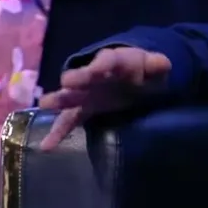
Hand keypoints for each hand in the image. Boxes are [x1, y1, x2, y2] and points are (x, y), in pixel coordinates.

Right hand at [37, 47, 171, 150]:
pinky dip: (58, 132)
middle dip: (78, 79)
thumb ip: (158, 65)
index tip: (97, 69)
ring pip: (72, 96)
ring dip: (61, 100)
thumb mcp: (155, 65)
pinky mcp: (84, 109)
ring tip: (45, 105)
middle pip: (85, 76)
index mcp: (116, 61)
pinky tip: (46, 145)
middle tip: (67, 82)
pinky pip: (69, 120)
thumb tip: (162, 63)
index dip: (103, 65)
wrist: (132, 77)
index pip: (109, 61)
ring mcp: (87, 93)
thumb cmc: (143, 70)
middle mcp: (96, 75)